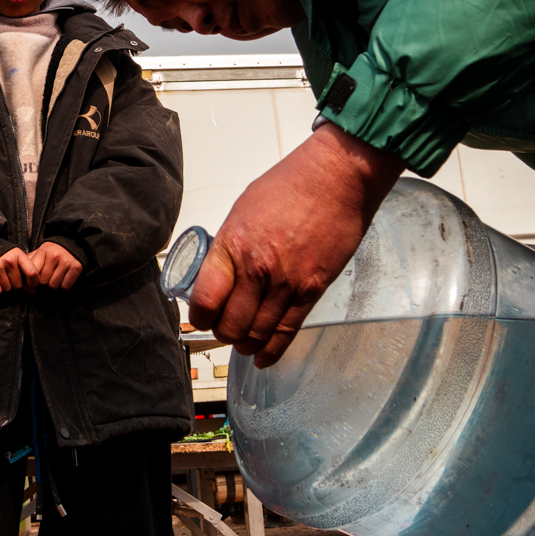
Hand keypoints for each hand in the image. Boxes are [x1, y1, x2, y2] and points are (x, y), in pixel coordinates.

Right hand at [0, 247, 38, 294]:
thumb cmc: (5, 256)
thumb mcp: (18, 257)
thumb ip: (27, 270)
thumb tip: (32, 291)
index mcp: (18, 255)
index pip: (32, 273)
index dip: (34, 283)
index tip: (32, 285)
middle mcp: (8, 260)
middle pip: (19, 285)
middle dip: (17, 285)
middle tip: (12, 277)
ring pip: (8, 289)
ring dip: (7, 287)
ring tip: (3, 277)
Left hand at [29, 241, 82, 289]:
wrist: (73, 244)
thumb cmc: (53, 251)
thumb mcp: (40, 252)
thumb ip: (30, 261)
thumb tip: (18, 272)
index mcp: (43, 251)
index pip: (32, 273)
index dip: (32, 280)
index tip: (33, 282)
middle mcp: (54, 256)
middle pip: (43, 282)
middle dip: (44, 282)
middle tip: (47, 277)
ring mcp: (66, 261)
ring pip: (54, 285)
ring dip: (54, 284)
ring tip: (55, 277)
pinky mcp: (76, 267)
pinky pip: (65, 286)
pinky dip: (64, 285)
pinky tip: (64, 278)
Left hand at [188, 123, 403, 367]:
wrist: (335, 178)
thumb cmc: (288, 185)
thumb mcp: (242, 210)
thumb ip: (229, 247)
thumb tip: (218, 274)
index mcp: (233, 245)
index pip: (205, 300)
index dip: (199, 317)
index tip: (200, 318)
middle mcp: (257, 269)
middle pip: (231, 325)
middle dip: (223, 333)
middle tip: (223, 330)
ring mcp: (286, 283)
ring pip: (257, 333)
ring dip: (246, 344)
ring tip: (242, 342)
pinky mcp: (312, 290)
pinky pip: (287, 331)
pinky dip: (272, 350)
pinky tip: (263, 357)